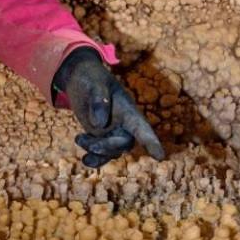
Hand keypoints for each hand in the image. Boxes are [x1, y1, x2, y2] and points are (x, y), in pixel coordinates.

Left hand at [52, 48, 165, 167]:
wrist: (80, 79)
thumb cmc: (91, 78)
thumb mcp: (95, 84)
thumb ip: (99, 101)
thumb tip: (100, 125)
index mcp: (128, 110)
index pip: (143, 128)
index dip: (152, 143)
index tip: (160, 157)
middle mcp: (125, 124)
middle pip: (125, 144)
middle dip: (108, 147)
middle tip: (88, 143)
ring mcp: (113, 133)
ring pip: (112, 152)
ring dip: (96, 151)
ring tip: (79, 138)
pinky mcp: (101, 138)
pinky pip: (102, 155)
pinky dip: (94, 160)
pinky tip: (85, 160)